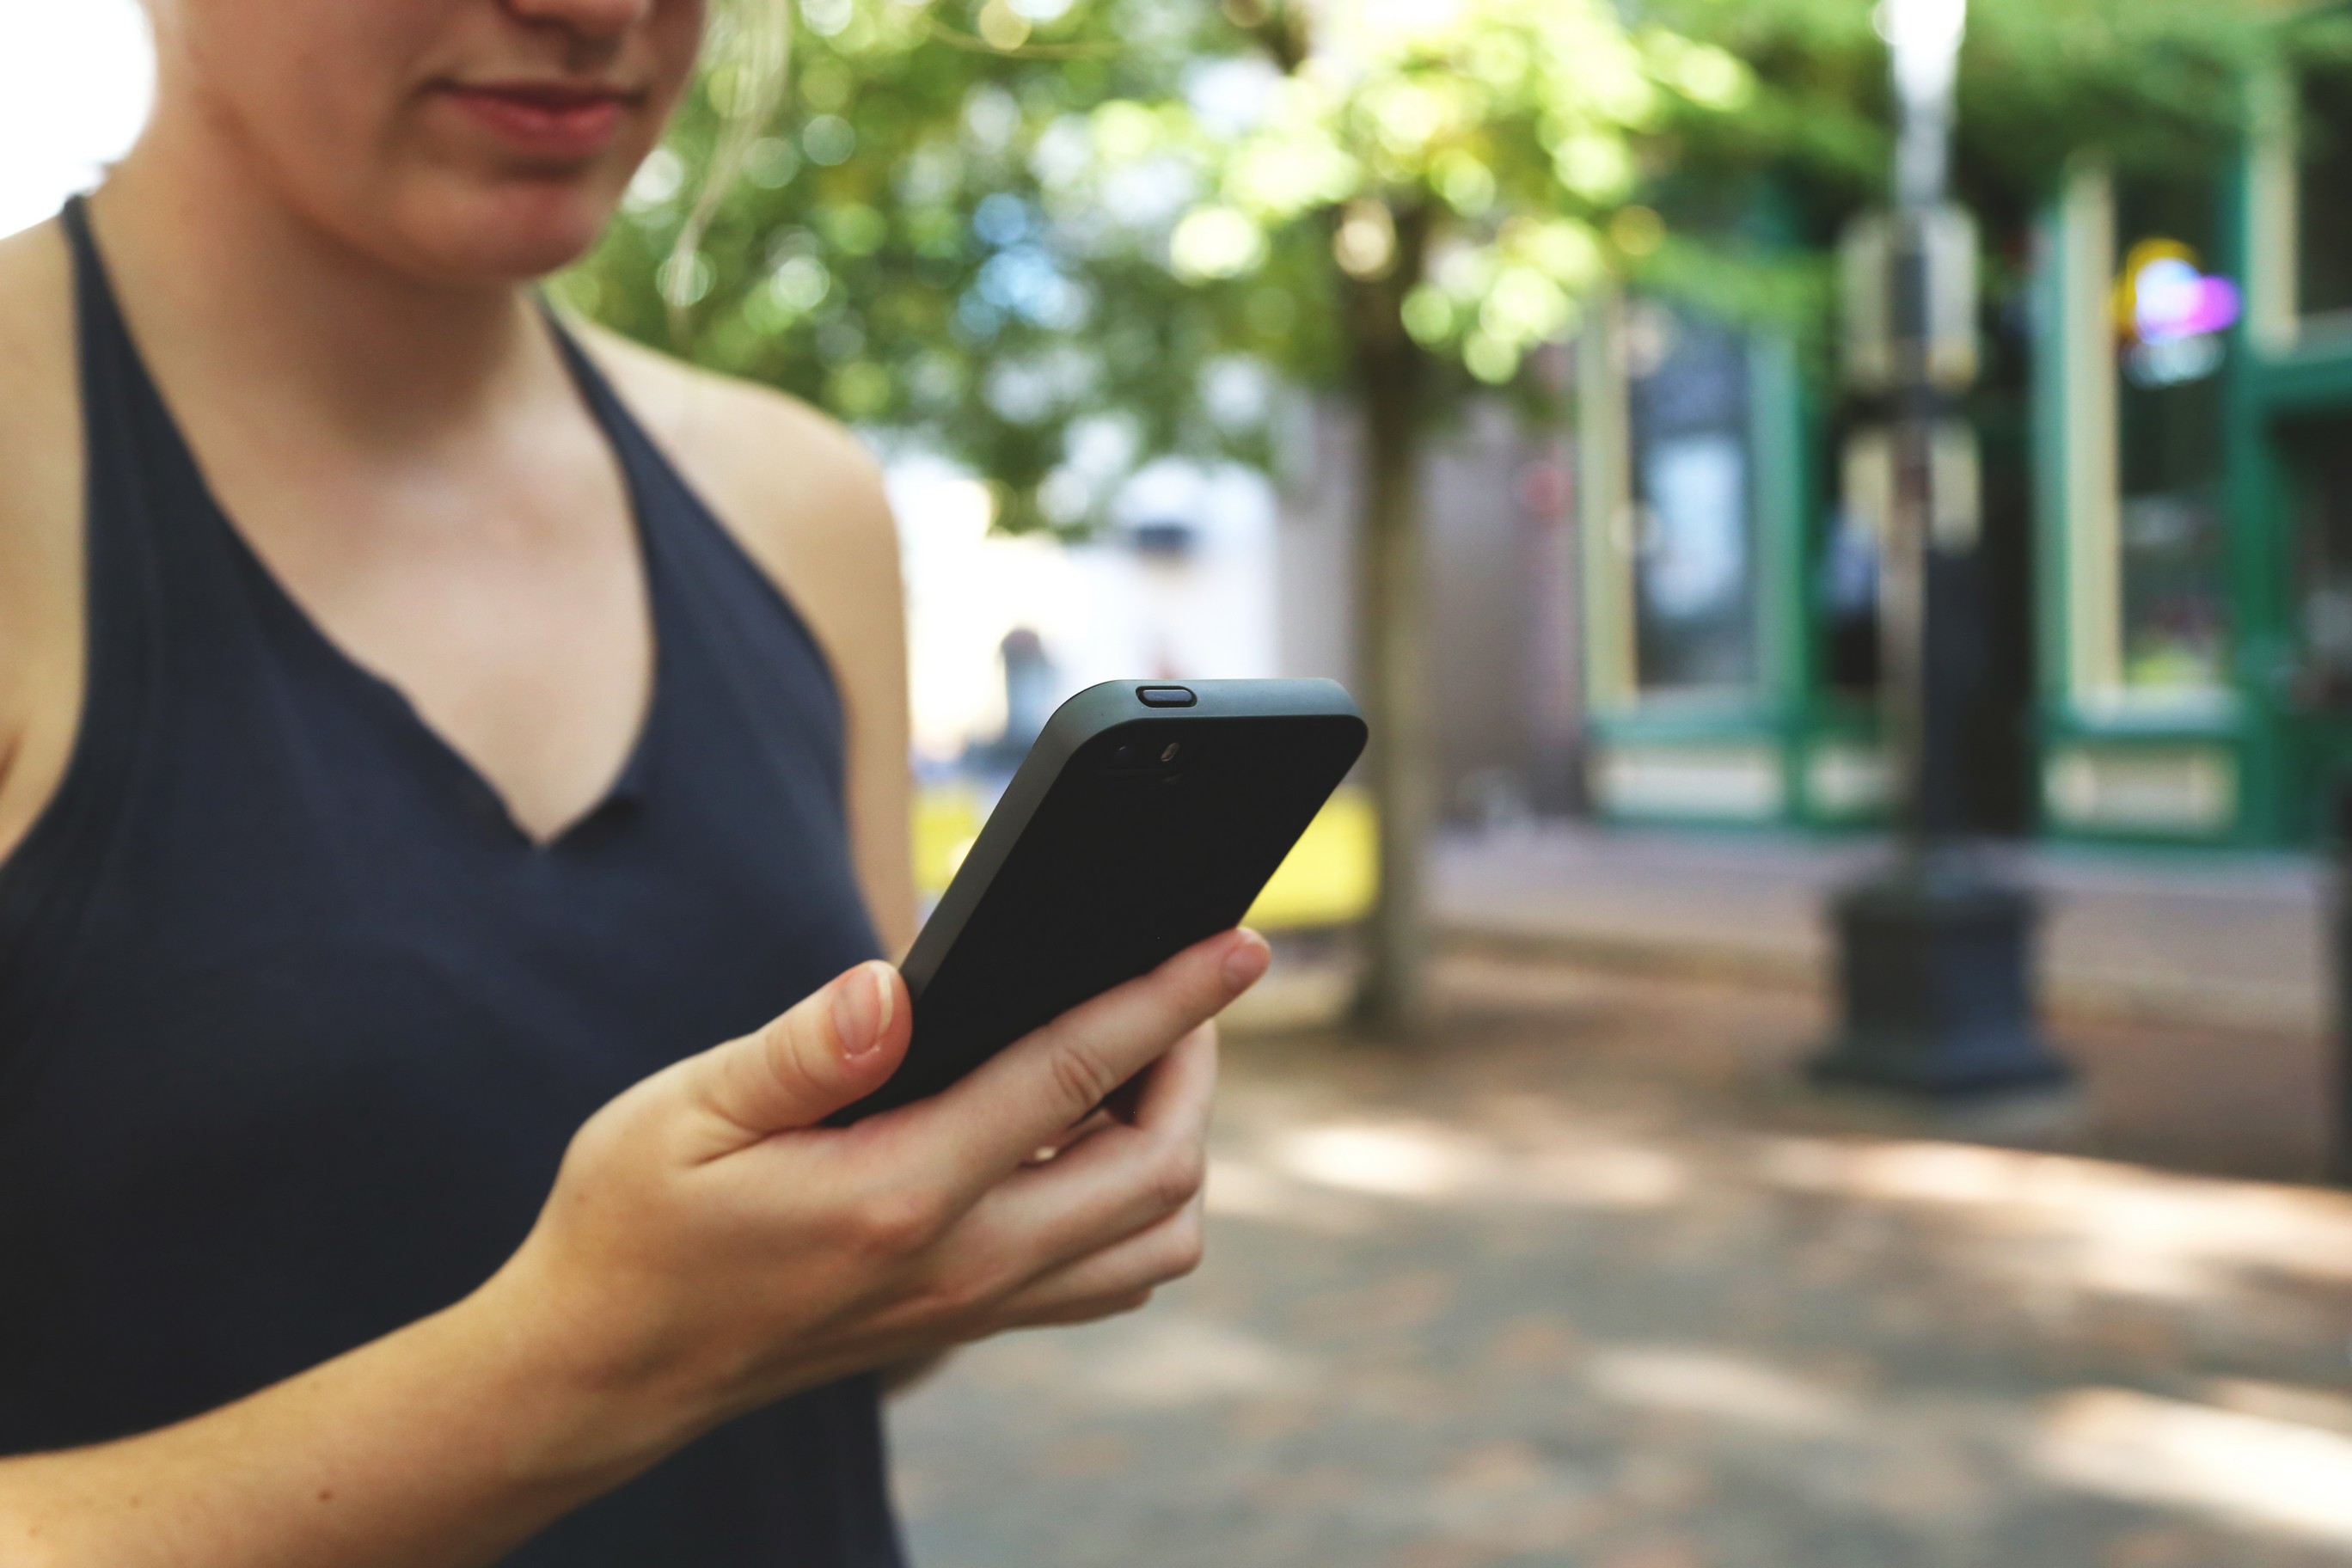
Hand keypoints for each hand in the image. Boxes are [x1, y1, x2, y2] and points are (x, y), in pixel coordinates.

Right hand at [479, 928, 1266, 1458]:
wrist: (604, 1369)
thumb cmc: (633, 1224)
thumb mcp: (685, 1113)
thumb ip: (802, 1049)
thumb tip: (892, 986)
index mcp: (896, 1195)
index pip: (1076, 1078)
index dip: (1169, 1000)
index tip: (1236, 945)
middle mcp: (960, 1267)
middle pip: (1159, 1173)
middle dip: (1194, 1066)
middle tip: (1181, 989)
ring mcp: (973, 1308)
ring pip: (1154, 1243)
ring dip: (1178, 1148)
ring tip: (1143, 1062)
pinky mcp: (969, 1324)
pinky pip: (1107, 1276)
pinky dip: (1135, 1205)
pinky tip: (1080, 1136)